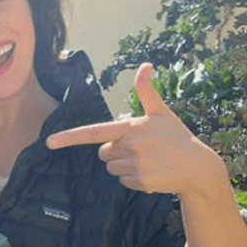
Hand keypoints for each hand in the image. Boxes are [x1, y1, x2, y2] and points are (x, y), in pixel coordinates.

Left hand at [46, 63, 218, 196]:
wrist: (197, 167)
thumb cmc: (177, 137)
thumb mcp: (161, 112)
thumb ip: (147, 92)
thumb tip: (146, 65)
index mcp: (132, 127)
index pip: (94, 132)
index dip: (69, 137)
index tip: (49, 142)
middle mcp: (130, 145)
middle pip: (103, 152)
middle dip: (115, 151)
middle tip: (141, 149)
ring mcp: (134, 165)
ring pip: (111, 168)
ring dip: (123, 165)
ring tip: (148, 160)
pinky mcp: (139, 181)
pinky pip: (122, 180)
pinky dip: (133, 179)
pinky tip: (151, 172)